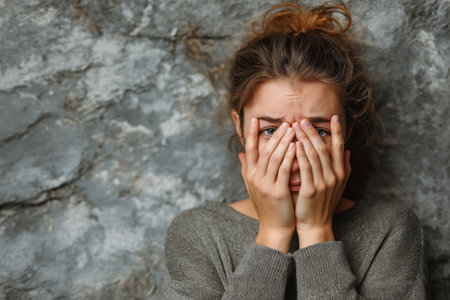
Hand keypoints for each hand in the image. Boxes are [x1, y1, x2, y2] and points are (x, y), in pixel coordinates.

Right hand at [239, 118, 295, 252]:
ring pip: (274, 158)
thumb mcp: (253, 186)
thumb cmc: (267, 206)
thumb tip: (240, 155)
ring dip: (283, 142)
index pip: (249, 150)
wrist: (274, 228)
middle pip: (264, 151)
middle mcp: (255, 178)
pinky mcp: (277, 192)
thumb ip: (247, 169)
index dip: (251, 134)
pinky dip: (289, 156)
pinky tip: (296, 146)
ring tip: (292, 129)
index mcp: (250, 175)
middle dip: (275, 135)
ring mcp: (265, 185)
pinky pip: (283, 170)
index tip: (255, 119)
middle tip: (285, 123)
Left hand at [293, 115, 350, 247]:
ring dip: (305, 139)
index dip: (337, 132)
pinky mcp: (310, 190)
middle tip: (303, 119)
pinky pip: (305, 169)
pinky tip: (294, 145)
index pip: (339, 147)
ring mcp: (323, 183)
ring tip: (296, 127)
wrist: (316, 224)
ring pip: (314, 155)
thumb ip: (344, 167)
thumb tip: (347, 151)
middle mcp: (334, 176)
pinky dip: (300, 155)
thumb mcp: (338, 186)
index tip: (334, 117)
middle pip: (324, 148)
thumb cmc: (324, 203)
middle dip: (313, 132)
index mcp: (341, 173)